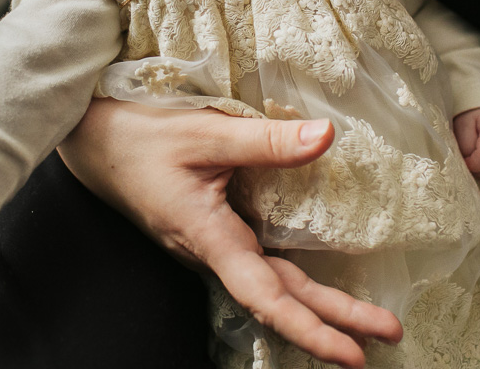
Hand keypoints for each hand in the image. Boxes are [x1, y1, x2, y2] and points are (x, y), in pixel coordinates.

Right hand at [58, 99, 402, 368]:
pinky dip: (292, 280)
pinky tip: (315, 282)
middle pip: (278, 297)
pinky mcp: (209, 230)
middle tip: (388, 336)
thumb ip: (266, 141)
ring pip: (270, 283)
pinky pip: (257, 262)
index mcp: (208, 237)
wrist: (91, 139)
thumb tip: (326, 137)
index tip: (352, 351)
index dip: (310, 327)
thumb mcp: (204, 133)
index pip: (265, 296)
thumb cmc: (138, 134)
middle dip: (333, 322)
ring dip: (317, 303)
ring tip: (365, 320)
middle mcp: (211, 251)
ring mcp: (209, 244)